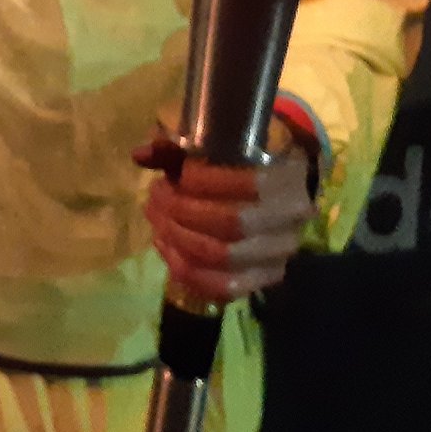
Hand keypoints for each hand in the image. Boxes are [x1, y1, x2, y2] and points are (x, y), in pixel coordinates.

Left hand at [135, 123, 313, 304]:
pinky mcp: (262, 280)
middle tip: (156, 197)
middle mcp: (290, 222)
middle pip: (231, 223)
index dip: (205, 181)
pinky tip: (165, 245)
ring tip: (156, 218)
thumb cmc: (237, 164)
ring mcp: (278, 255)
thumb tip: (140, 155)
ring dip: (177, 237)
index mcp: (287, 179)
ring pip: (221, 256)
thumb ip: (178, 149)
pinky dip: (185, 268)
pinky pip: (221, 286)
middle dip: (182, 210)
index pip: (249, 184)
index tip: (179, 175)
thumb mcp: (214, 144)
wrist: (274, 196)